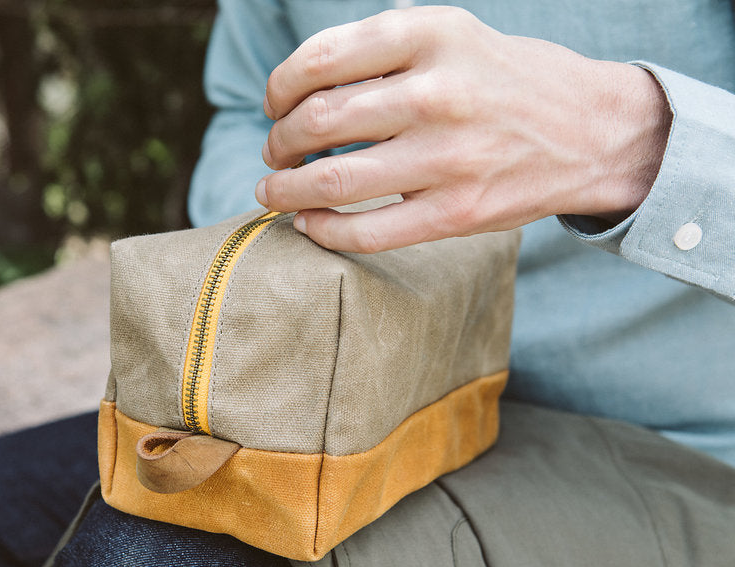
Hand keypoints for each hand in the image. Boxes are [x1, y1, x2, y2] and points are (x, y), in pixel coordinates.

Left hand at [255, 7, 670, 252]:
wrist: (592, 132)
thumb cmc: (503, 82)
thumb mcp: (451, 35)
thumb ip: (382, 48)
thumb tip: (298, 81)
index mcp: (430, 35)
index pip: (320, 60)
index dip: (280, 88)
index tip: (276, 104)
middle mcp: (437, 92)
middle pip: (317, 121)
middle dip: (280, 141)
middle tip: (277, 151)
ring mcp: (448, 156)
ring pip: (331, 181)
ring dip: (285, 189)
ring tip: (274, 189)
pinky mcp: (457, 212)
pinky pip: (366, 231)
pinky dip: (322, 231)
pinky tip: (308, 223)